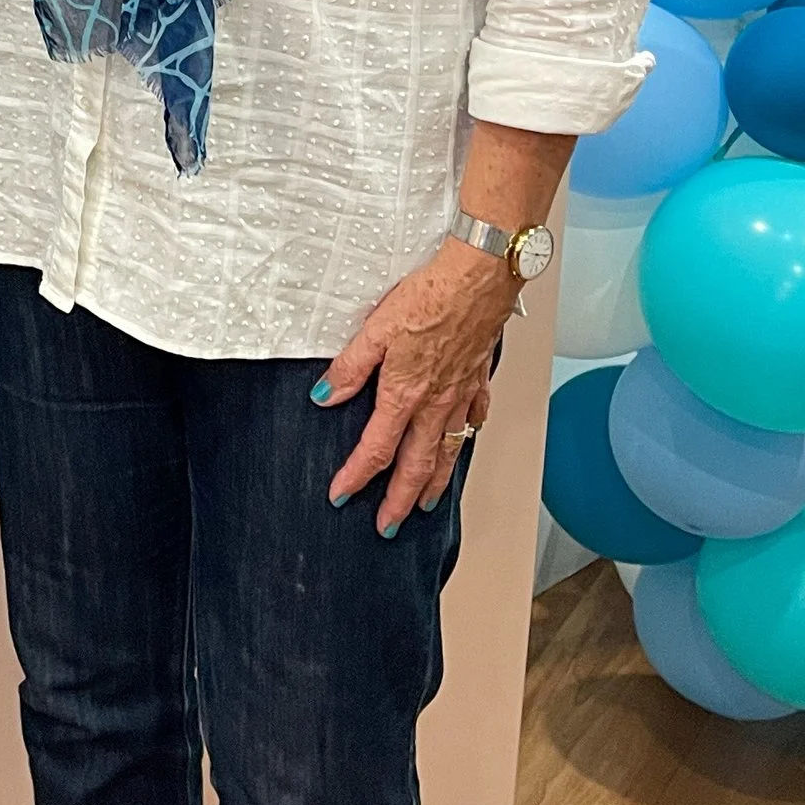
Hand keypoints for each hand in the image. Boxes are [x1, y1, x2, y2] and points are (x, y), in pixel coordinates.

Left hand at [314, 239, 512, 533]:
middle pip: (416, 465)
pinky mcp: (479, 378)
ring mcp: (462, 395)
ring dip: (436, 482)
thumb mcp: (375, 329)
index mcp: (405, 394)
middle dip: (399, 500)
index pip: (376, 449)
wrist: (479, 279)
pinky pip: (474, 419)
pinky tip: (464, 441)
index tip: (341, 496)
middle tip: (387, 526)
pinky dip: (467, 438)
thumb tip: (324, 396)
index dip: (356, 476)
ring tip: (427, 504)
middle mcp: (436, 404)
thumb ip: (349, 367)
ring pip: (448, 451)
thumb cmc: (429, 297)